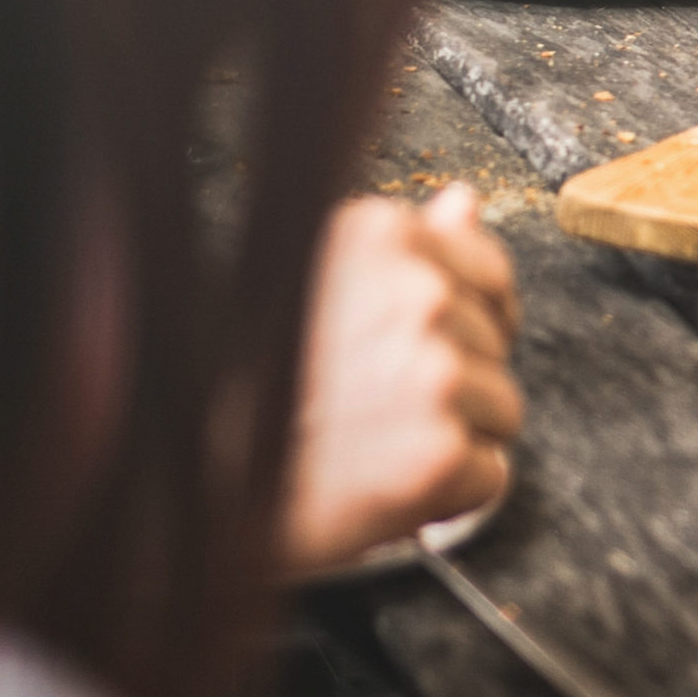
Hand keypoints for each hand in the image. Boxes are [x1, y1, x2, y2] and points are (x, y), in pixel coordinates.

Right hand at [279, 184, 526, 575]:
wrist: (195, 492)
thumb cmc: (249, 396)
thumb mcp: (316, 291)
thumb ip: (402, 251)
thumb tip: (463, 202)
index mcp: (381, 236)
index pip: (489, 271)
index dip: (464, 320)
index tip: (412, 350)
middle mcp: (417, 293)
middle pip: (495, 345)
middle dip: (452, 382)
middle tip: (368, 406)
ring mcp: (434, 371)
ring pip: (501, 410)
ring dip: (451, 437)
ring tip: (370, 445)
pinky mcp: (442, 451)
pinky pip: (491, 474)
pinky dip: (448, 494)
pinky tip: (384, 484)